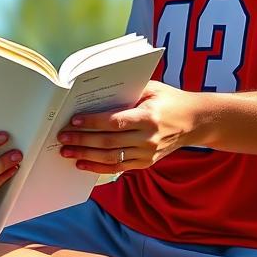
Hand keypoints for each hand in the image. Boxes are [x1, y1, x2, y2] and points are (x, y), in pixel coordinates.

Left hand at [56, 80, 195, 172]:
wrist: (194, 122)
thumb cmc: (169, 100)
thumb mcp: (151, 88)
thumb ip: (127, 92)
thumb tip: (95, 95)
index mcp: (149, 117)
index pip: (115, 122)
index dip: (92, 122)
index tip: (73, 120)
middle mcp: (148, 138)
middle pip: (109, 142)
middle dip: (82, 140)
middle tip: (62, 137)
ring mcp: (147, 154)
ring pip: (111, 158)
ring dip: (86, 155)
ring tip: (67, 151)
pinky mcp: (146, 163)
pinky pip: (118, 168)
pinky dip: (98, 168)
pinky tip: (82, 163)